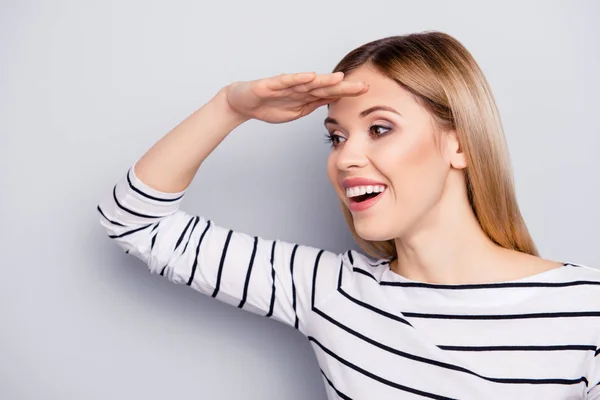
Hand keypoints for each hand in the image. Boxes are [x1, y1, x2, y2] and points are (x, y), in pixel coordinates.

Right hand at [223, 71, 368, 123]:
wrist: (242, 103)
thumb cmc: (269, 106)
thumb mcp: (296, 111)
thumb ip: (313, 105)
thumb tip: (333, 103)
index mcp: (306, 96)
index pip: (330, 93)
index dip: (347, 92)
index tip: (365, 91)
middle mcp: (299, 88)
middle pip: (324, 86)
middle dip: (343, 86)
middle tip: (362, 86)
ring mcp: (285, 85)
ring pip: (308, 82)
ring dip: (324, 80)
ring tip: (340, 79)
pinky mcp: (271, 85)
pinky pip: (286, 81)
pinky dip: (298, 79)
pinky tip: (309, 76)